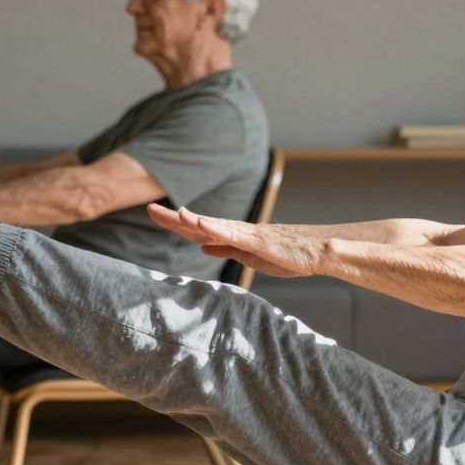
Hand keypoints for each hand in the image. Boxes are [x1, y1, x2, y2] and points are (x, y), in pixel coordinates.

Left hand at [148, 204, 322, 277]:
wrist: (315, 251)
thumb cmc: (286, 254)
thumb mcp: (248, 254)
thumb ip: (225, 248)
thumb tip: (201, 247)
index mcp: (232, 235)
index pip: (197, 229)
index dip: (175, 222)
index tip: (154, 213)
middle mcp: (236, 231)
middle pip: (199, 224)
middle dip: (174, 218)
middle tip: (150, 210)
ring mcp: (247, 234)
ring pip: (214, 226)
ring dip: (192, 220)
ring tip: (173, 213)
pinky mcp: (259, 240)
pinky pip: (234, 234)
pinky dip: (215, 228)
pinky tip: (200, 222)